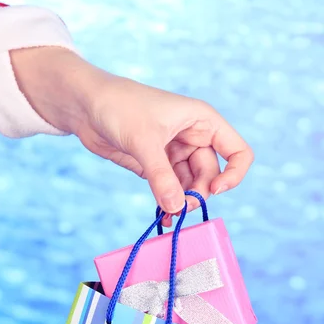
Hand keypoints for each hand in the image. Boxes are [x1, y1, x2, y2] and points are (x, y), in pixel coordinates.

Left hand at [10, 47, 252, 225]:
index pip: (237, 151)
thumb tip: (176, 208)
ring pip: (190, 185)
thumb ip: (161, 177)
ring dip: (182, 202)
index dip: (233, 174)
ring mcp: (174, 153)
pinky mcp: (155, 165)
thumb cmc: (119, 107)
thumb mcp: (144, 142)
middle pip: (210, 175)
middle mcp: (193, 138)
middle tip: (179, 208)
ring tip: (169, 216)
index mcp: (202, 121)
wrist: (85, 106)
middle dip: (199, 193)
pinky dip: (168, 202)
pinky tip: (163, 217)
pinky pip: (170, 189)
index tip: (215, 190)